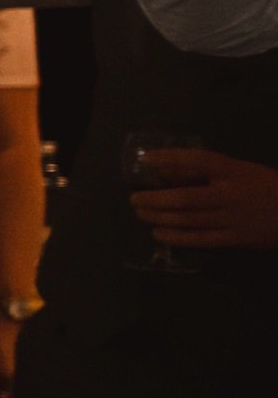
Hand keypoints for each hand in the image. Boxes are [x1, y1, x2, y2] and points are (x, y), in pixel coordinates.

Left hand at [129, 149, 277, 248]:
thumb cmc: (267, 187)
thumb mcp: (243, 171)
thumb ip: (211, 172)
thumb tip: (170, 171)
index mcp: (235, 172)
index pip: (199, 160)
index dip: (171, 158)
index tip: (146, 158)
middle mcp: (231, 194)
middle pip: (186, 197)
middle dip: (155, 199)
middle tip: (134, 198)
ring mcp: (233, 218)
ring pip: (189, 219)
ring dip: (160, 217)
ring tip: (141, 214)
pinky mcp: (236, 239)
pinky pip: (201, 239)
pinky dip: (177, 237)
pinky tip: (159, 234)